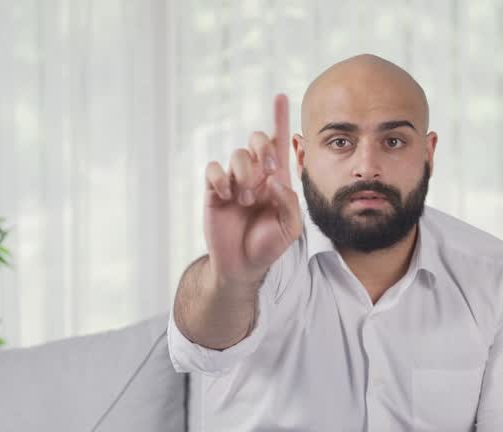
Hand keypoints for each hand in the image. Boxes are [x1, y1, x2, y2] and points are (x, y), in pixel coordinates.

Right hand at [203, 93, 302, 288]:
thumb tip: (273, 178)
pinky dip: (221, 179)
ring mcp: (234, 180)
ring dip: (244, 175)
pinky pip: (214, 169)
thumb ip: (289, 202)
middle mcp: (256, 174)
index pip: (280, 143)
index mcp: (277, 179)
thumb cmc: (268, 246)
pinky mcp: (214, 189)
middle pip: (257, 140)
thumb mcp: (289, 228)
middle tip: (268, 174)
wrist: (241, 265)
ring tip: (244, 200)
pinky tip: (226, 196)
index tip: (281, 96)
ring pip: (237, 155)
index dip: (281, 118)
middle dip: (263, 150)